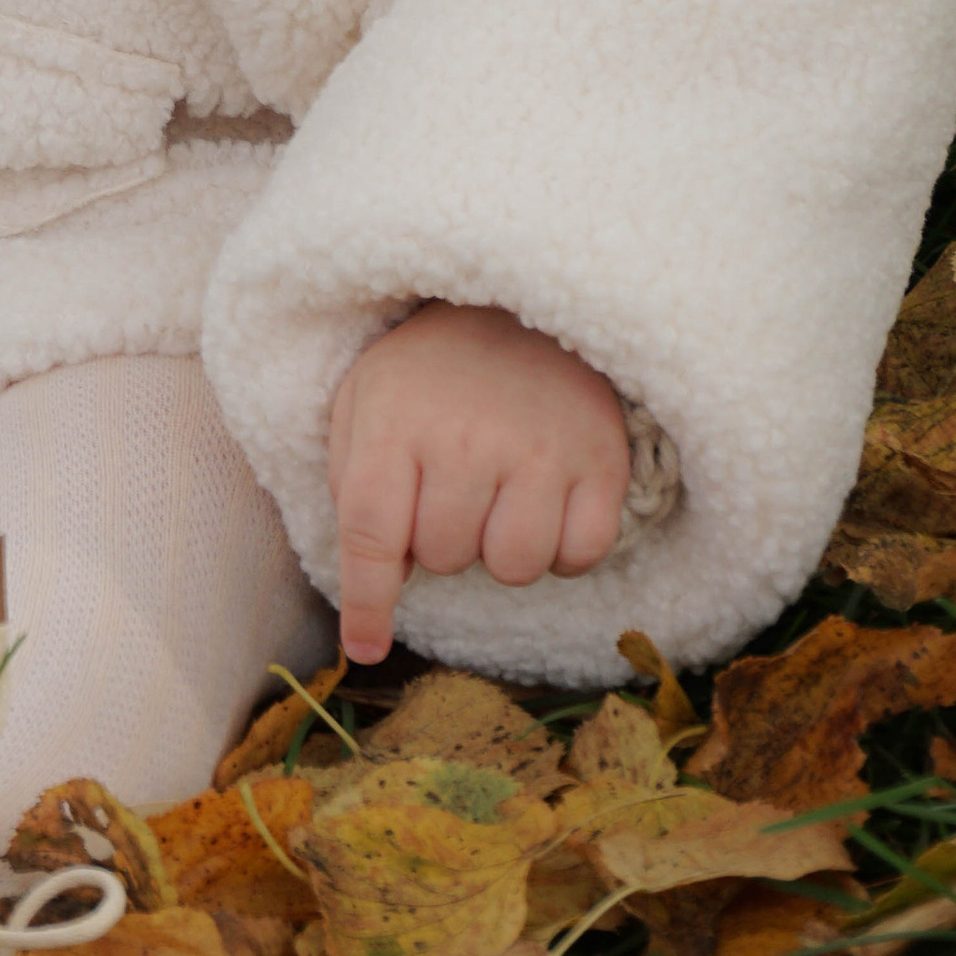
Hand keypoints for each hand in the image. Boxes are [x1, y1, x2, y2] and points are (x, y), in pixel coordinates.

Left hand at [325, 301, 630, 662]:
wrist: (521, 307)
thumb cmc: (432, 373)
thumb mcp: (364, 403)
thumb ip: (352, 484)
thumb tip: (373, 579)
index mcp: (395, 419)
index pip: (371, 532)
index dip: (366, 602)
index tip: (364, 647)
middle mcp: (467, 436)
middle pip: (445, 558)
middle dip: (440, 543)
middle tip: (451, 489)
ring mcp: (541, 448)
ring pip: (514, 567)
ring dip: (500, 550)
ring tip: (499, 498)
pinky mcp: (603, 459)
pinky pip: (581, 555)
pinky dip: (564, 548)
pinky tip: (547, 504)